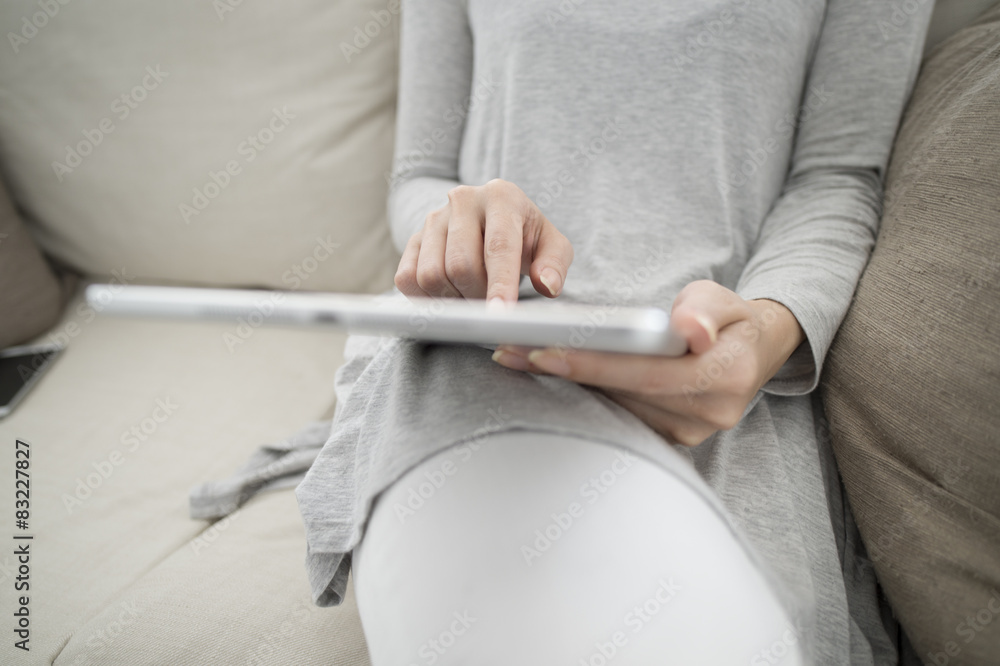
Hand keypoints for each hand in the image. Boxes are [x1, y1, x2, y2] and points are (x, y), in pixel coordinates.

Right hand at [394, 179, 573, 303]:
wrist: (491, 223)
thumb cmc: (525, 236)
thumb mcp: (551, 245)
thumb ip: (555, 264)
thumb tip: (547, 285)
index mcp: (501, 196)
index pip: (498, 246)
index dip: (500, 284)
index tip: (500, 315)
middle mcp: (463, 200)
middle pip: (461, 265)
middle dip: (478, 296)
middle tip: (493, 304)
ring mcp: (433, 219)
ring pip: (432, 275)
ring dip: (453, 299)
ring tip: (474, 296)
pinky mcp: (413, 239)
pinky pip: (407, 279)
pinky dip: (427, 298)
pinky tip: (450, 294)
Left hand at [491, 280, 805, 445]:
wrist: (752, 352)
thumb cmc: (728, 318)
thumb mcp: (722, 299)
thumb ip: (705, 310)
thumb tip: (691, 330)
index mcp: (725, 376)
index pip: (647, 374)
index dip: (593, 365)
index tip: (543, 352)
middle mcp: (708, 414)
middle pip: (622, 395)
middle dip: (564, 372)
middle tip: (509, 351)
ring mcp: (689, 434)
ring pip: (614, 409)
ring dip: (565, 385)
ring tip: (516, 358)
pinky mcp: (671, 439)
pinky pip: (619, 417)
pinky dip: (584, 395)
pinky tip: (548, 376)